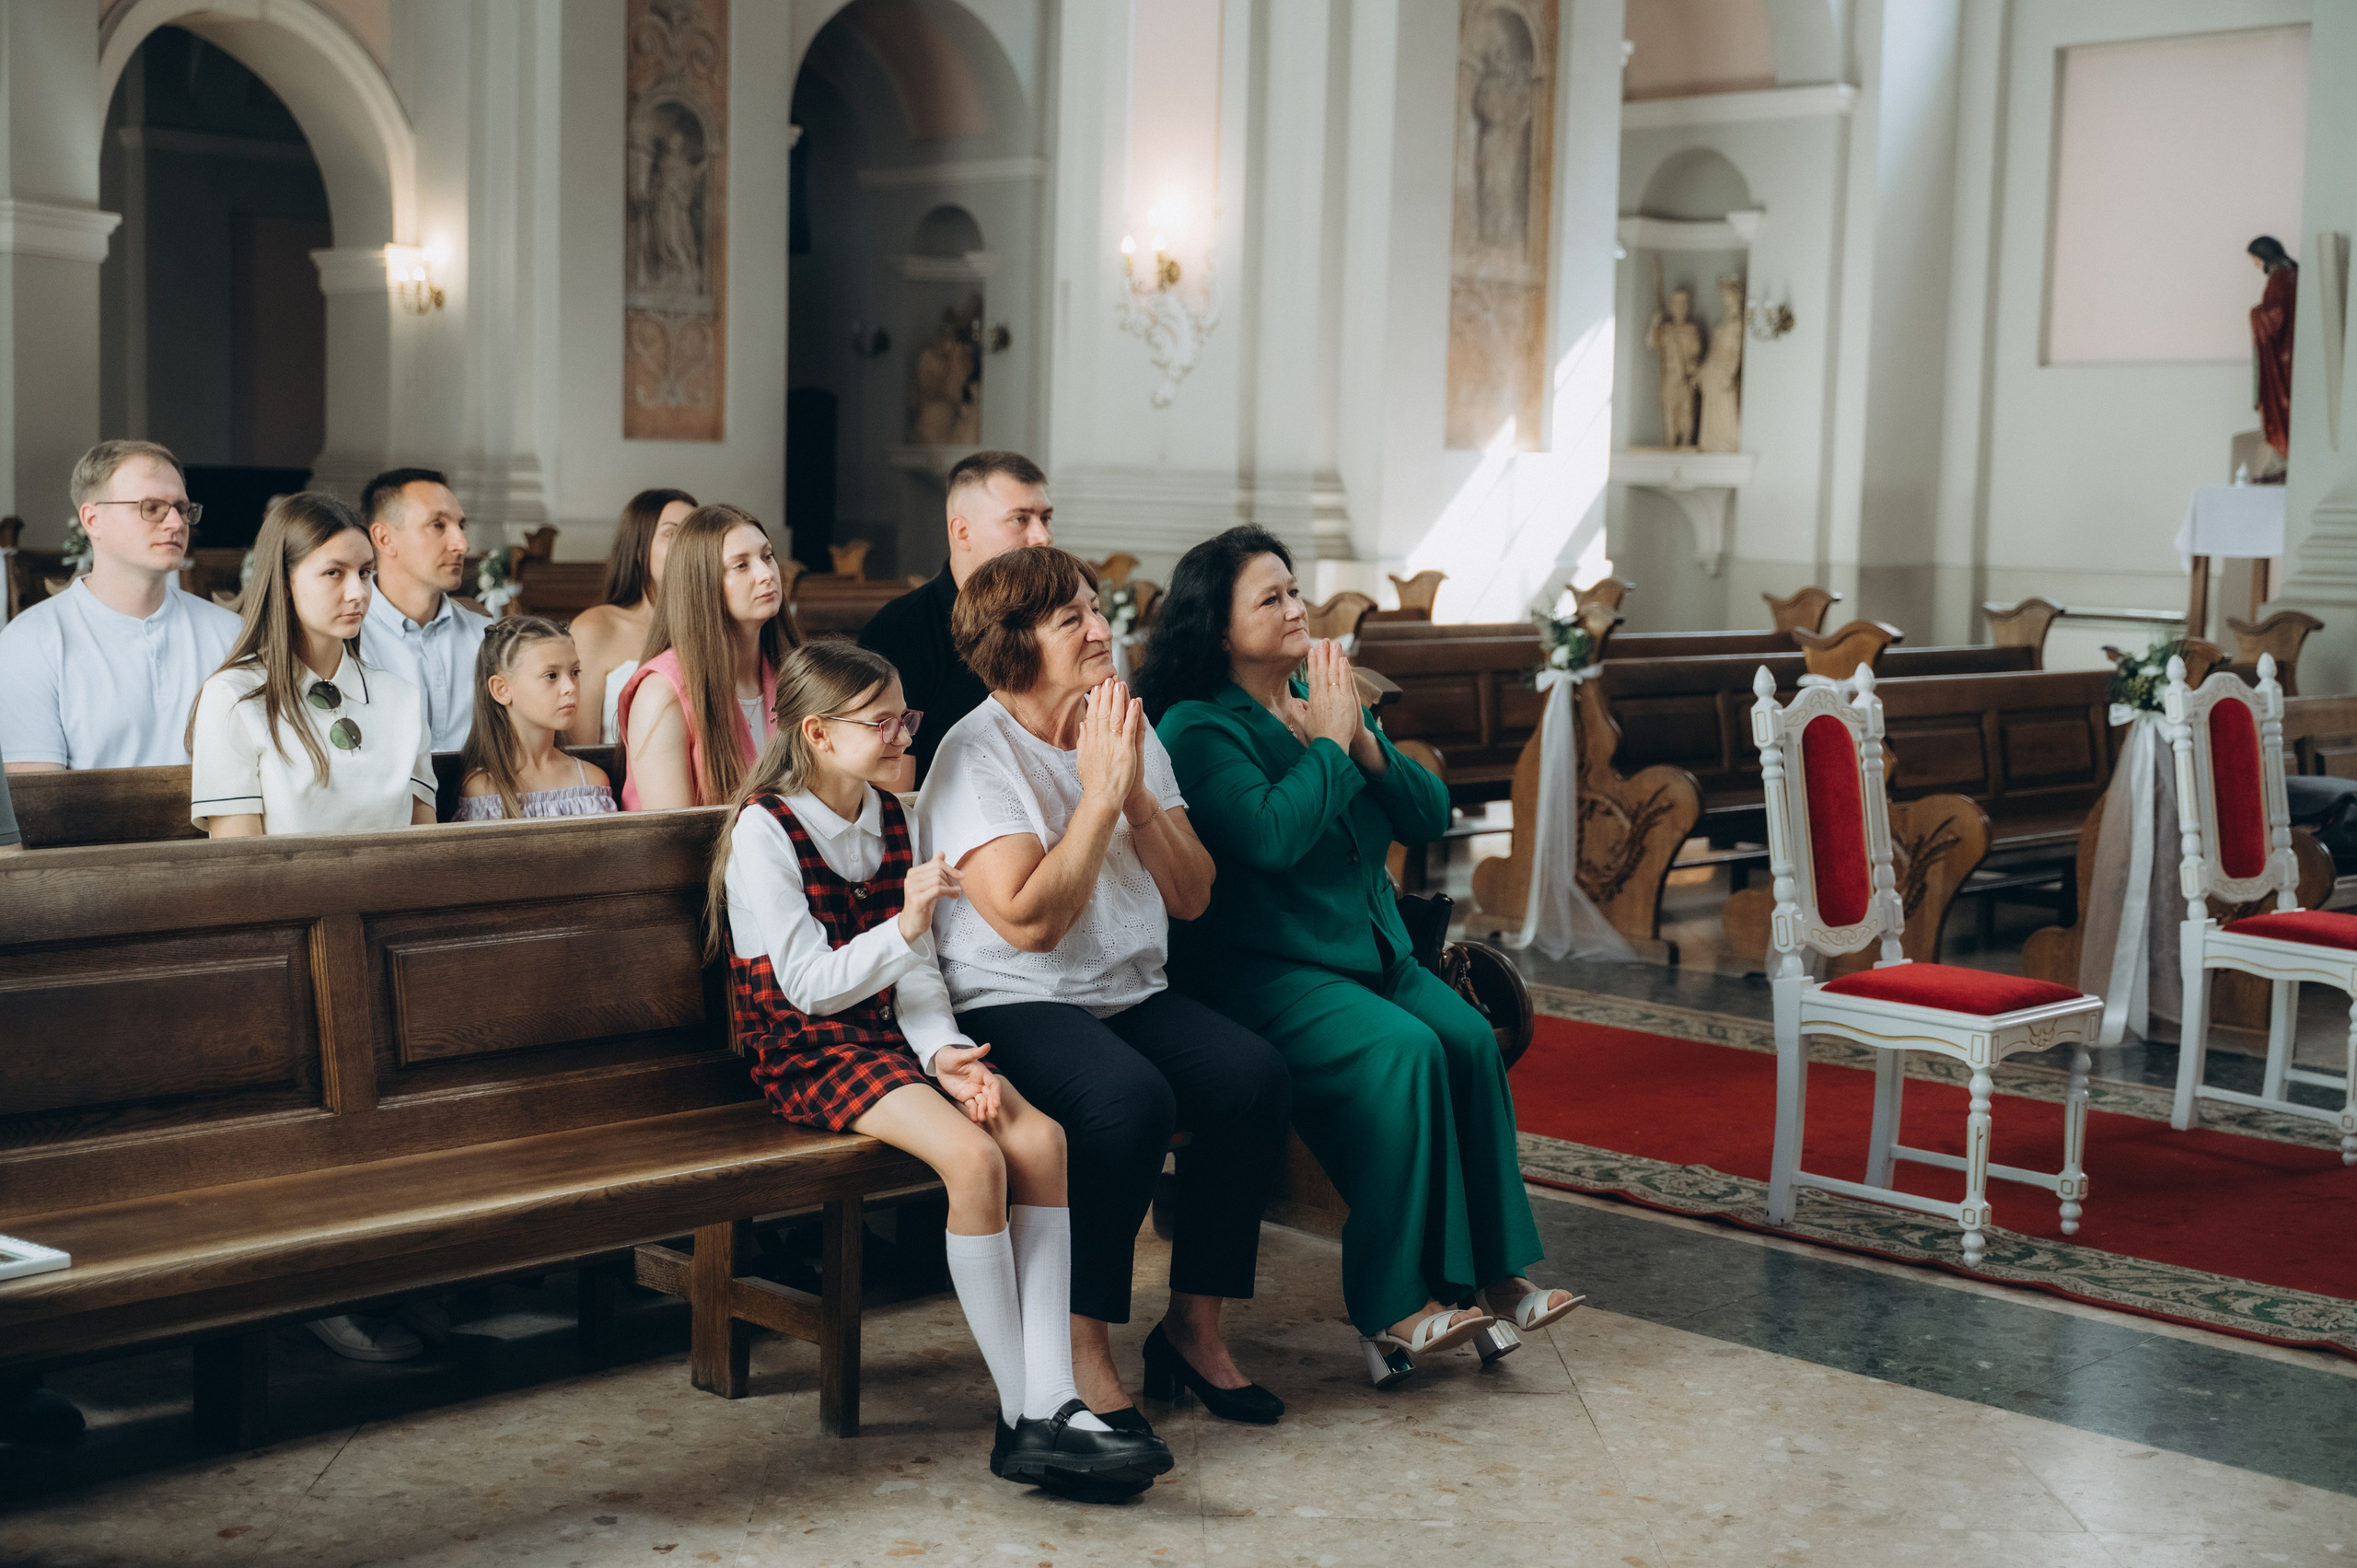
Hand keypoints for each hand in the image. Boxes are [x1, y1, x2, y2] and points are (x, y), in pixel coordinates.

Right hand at [897, 851, 962, 941]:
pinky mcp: (917, 900)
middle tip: (956, 888)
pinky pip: (938, 889)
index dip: (950, 869)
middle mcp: (911, 879)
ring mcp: (912, 889)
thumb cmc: (921, 905)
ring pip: (939, 880)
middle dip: (951, 879)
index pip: (936, 863)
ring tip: (955, 893)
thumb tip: (941, 853)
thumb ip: (934, 869)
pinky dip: (949, 891)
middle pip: (938, 871)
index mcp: (913, 873)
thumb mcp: (929, 884)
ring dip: (951, 887)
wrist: (911, 924)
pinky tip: (954, 895)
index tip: (960, 875)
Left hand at [933, 1041, 1001, 1123]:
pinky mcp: (965, 1097)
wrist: (940, 1063)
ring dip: (983, 1110)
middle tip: (993, 1115)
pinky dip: (974, 1112)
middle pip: (990, 1096)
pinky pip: (972, 1106)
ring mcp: (973, 1091)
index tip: (996, 1103)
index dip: (996, 1094)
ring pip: (982, 1102)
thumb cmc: (951, 1056)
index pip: (993, 1084)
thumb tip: (988, 1045)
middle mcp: (980, 1083)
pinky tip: (974, 1119)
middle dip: (991, 1105)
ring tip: (981, 1118)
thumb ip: (974, 1053)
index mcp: (982, 1072)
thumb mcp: (960, 1055)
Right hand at [1076, 678, 1143, 810]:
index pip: (1093, 716)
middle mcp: (1100, 740)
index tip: (1098, 687)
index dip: (1096, 700)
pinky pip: (1129, 729)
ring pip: (1116, 717)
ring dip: (1119, 699)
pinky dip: (1133, 715)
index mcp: (1090, 741)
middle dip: (1107, 694)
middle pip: (1104, 712)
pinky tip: (1136, 702)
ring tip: (1121, 684)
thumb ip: (1083, 740)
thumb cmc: (1095, 781)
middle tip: (1109, 678)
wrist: (1103, 798)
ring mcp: (1113, 745)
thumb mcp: (1083, 759)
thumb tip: (1083, 724)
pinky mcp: (1126, 750)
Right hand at [1303, 640, 1362, 749]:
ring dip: (1334, 657)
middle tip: (1324, 641)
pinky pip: (1344, 682)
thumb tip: (1291, 703)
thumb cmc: (1319, 737)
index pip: (1313, 677)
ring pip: (1334, 673)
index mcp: (1313, 700)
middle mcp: (1322, 696)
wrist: (1330, 746)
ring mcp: (1335, 698)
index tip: (1313, 650)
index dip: (1313, 662)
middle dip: (1323, 655)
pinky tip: (1343, 659)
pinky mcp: (1346, 701)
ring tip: (1335, 645)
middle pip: (1323, 671)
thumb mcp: (1304, 723)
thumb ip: (1297, 711)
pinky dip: (1344, 670)